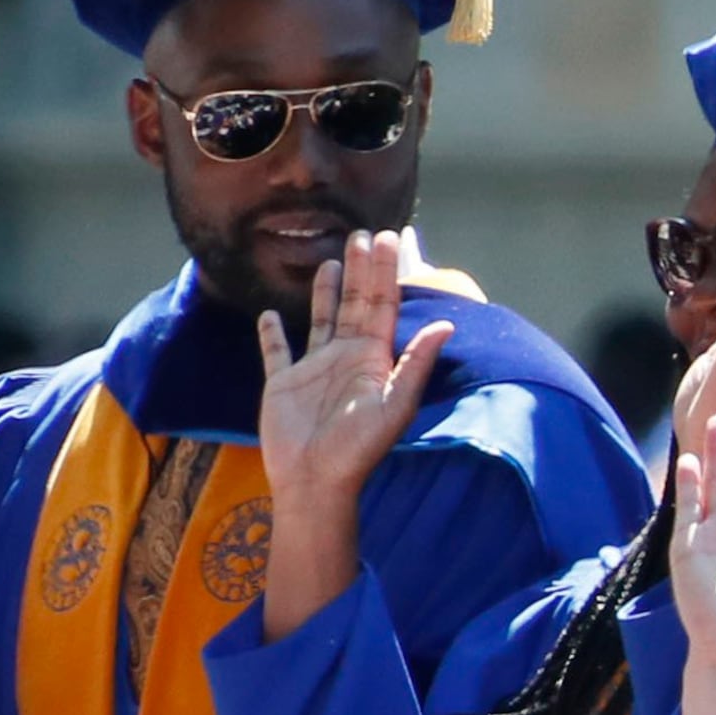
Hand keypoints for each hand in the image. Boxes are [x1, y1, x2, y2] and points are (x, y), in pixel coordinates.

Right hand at [257, 230, 453, 635]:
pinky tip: (269, 314)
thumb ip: (416, 363)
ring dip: (324, 291)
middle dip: (361, 270)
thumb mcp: (395, 405)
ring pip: (320, 319)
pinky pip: (276, 352)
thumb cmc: (358, 448)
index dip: (386, 272)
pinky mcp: (282, 382)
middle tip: (363, 233)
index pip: (382, 305)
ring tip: (329, 261)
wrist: (315, 481)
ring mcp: (313, 368)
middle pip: (354, 303)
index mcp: (373, 358)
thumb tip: (446, 324)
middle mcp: (346, 358)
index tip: (390, 238)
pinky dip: (272, 334)